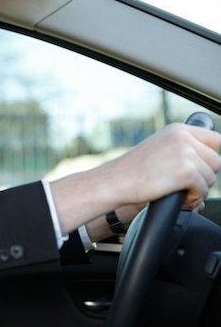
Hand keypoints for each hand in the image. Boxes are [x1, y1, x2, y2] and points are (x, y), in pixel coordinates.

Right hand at [50, 123, 220, 234]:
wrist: (115, 181)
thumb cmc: (131, 170)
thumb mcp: (158, 147)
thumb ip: (181, 147)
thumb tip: (205, 157)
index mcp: (177, 129)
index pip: (214, 139)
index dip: (210, 156)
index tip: (200, 168)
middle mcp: (183, 137)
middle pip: (215, 160)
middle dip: (203, 176)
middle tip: (184, 185)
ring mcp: (186, 153)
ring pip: (211, 177)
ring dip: (198, 189)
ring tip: (178, 192)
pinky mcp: (186, 172)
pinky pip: (203, 189)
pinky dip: (193, 197)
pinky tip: (179, 197)